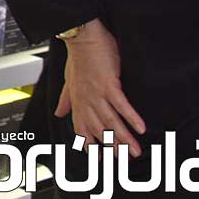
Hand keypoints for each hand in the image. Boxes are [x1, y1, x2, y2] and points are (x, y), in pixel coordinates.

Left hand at [56, 19, 146, 156]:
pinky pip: (120, 104)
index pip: (82, 131)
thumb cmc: (78, 57)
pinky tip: (140, 128)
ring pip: (111, 122)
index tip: (101, 161)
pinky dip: (130, 117)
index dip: (91, 147)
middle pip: (99, 131)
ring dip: (124, 139)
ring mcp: (97, 94)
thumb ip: (66, 100)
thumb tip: (58, 114)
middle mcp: (86, 101)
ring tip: (135, 152)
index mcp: (78, 102)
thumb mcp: (68, 81)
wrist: (81, 36)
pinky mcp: (108, 84)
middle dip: (112, 148)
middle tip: (124, 162)